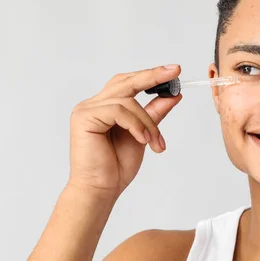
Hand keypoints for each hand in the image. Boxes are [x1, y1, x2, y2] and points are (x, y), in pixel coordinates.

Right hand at [67, 65, 182, 198]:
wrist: (102, 189)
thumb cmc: (117, 166)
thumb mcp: (144, 135)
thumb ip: (154, 114)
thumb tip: (173, 95)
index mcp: (105, 107)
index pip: (128, 83)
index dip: (150, 75)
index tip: (174, 70)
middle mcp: (93, 104)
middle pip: (126, 82)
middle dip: (153, 76)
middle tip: (175, 72)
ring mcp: (86, 109)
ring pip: (128, 101)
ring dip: (148, 122)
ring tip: (155, 143)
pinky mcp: (84, 117)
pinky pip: (119, 111)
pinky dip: (136, 125)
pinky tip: (143, 140)